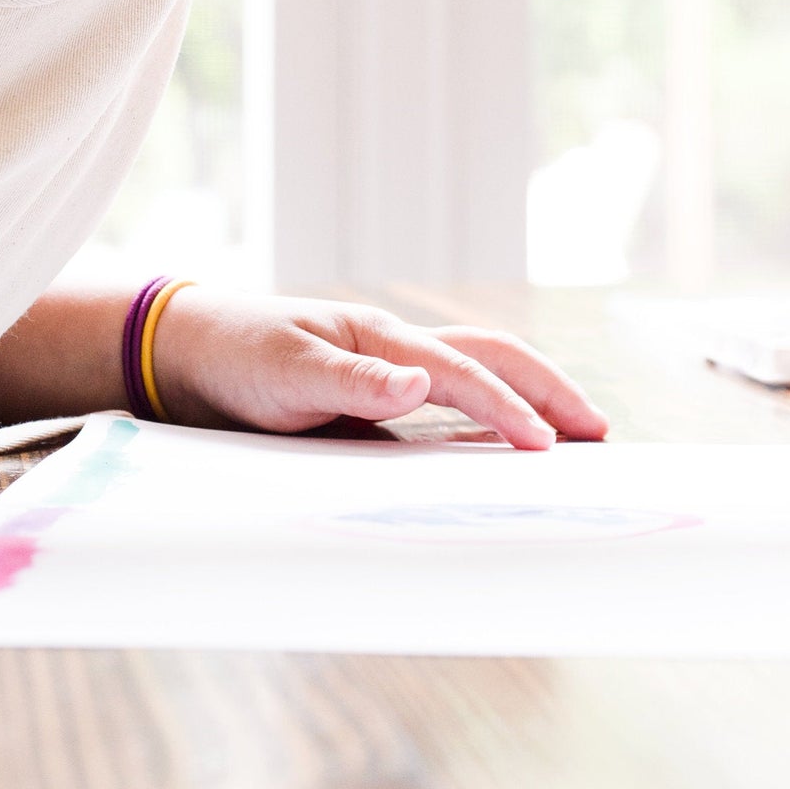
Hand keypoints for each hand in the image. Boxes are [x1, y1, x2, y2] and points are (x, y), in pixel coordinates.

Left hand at [152, 287, 608, 449]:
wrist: (191, 355)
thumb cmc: (236, 353)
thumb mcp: (284, 370)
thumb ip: (350, 380)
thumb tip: (420, 384)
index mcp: (376, 336)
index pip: (457, 370)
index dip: (503, 406)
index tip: (545, 445)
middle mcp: (392, 350)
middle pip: (489, 355)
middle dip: (546, 387)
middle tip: (597, 430)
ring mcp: (387, 373)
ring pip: (475, 375)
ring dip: (526, 397)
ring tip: (574, 436)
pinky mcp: (374, 401)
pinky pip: (444, 409)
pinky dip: (485, 421)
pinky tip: (502, 452)